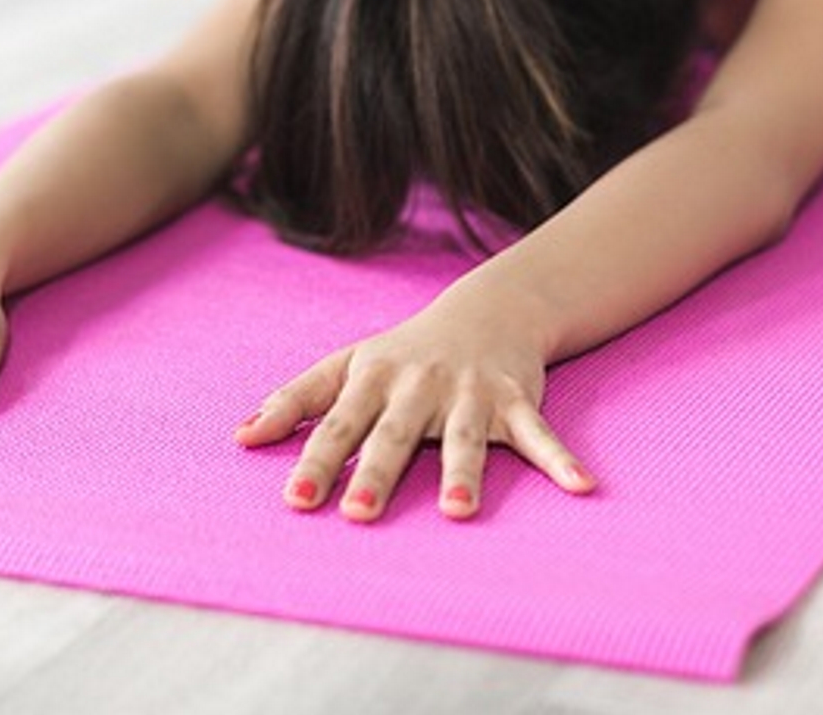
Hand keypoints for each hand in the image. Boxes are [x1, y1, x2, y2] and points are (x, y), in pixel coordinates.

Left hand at [233, 289, 595, 521]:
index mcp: (373, 380)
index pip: (337, 425)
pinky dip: (561, 460)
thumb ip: (295, 401)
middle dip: (378, 472)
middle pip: (395, 434)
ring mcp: (470, 393)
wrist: (488, 309)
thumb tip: (240, 437)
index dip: (316, 461)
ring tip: (459, 513)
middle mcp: (419, 386)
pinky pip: (539, 434)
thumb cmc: (405, 351)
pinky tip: (581, 486)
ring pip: (465, 438)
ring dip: (464, 474)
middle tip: (359, 513)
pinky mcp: (516, 399)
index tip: (296, 500)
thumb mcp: (347, 366)